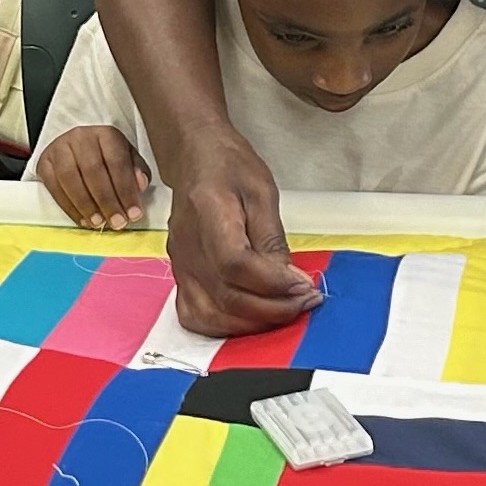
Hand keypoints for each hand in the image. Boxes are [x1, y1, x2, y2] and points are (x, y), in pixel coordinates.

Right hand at [39, 126, 152, 230]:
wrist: (76, 147)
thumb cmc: (105, 156)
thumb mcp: (127, 158)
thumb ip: (137, 171)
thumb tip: (140, 184)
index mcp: (105, 134)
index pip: (117, 161)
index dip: (126, 189)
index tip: (134, 213)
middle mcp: (81, 137)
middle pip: (93, 170)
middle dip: (107, 200)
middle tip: (117, 222)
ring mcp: (59, 149)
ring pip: (70, 178)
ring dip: (86, 205)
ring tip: (99, 223)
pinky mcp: (44, 163)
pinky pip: (54, 187)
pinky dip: (69, 207)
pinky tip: (82, 219)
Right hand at [164, 126, 316, 334]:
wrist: (194, 159)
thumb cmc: (227, 167)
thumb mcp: (262, 192)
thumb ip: (273, 239)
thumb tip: (289, 280)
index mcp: (208, 214)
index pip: (236, 265)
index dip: (273, 284)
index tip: (303, 286)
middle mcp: (188, 246)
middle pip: (227, 297)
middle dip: (273, 309)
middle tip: (305, 301)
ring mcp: (180, 265)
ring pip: (211, 314)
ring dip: (253, 324)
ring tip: (283, 310)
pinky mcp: (180, 276)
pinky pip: (196, 315)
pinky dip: (224, 327)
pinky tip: (250, 317)